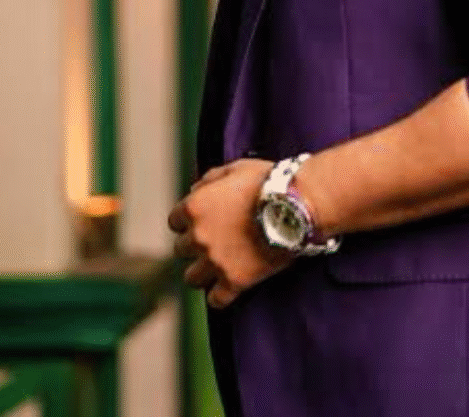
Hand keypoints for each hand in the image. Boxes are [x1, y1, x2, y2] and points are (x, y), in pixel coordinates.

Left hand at [167, 158, 294, 308]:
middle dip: (195, 245)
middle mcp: (198, 236)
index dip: (187, 221)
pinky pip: (215, 300)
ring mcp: (215, 261)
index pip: (174, 221)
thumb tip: (196, 189)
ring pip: (191, 278)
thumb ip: (209, 180)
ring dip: (201, 272)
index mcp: (194, 207)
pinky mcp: (234, 282)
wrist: (294, 206)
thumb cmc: (266, 183)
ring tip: (217, 267)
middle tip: (214, 241)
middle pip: (181, 249)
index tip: (200, 222)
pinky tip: (228, 288)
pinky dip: (220, 296)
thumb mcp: (234, 169)